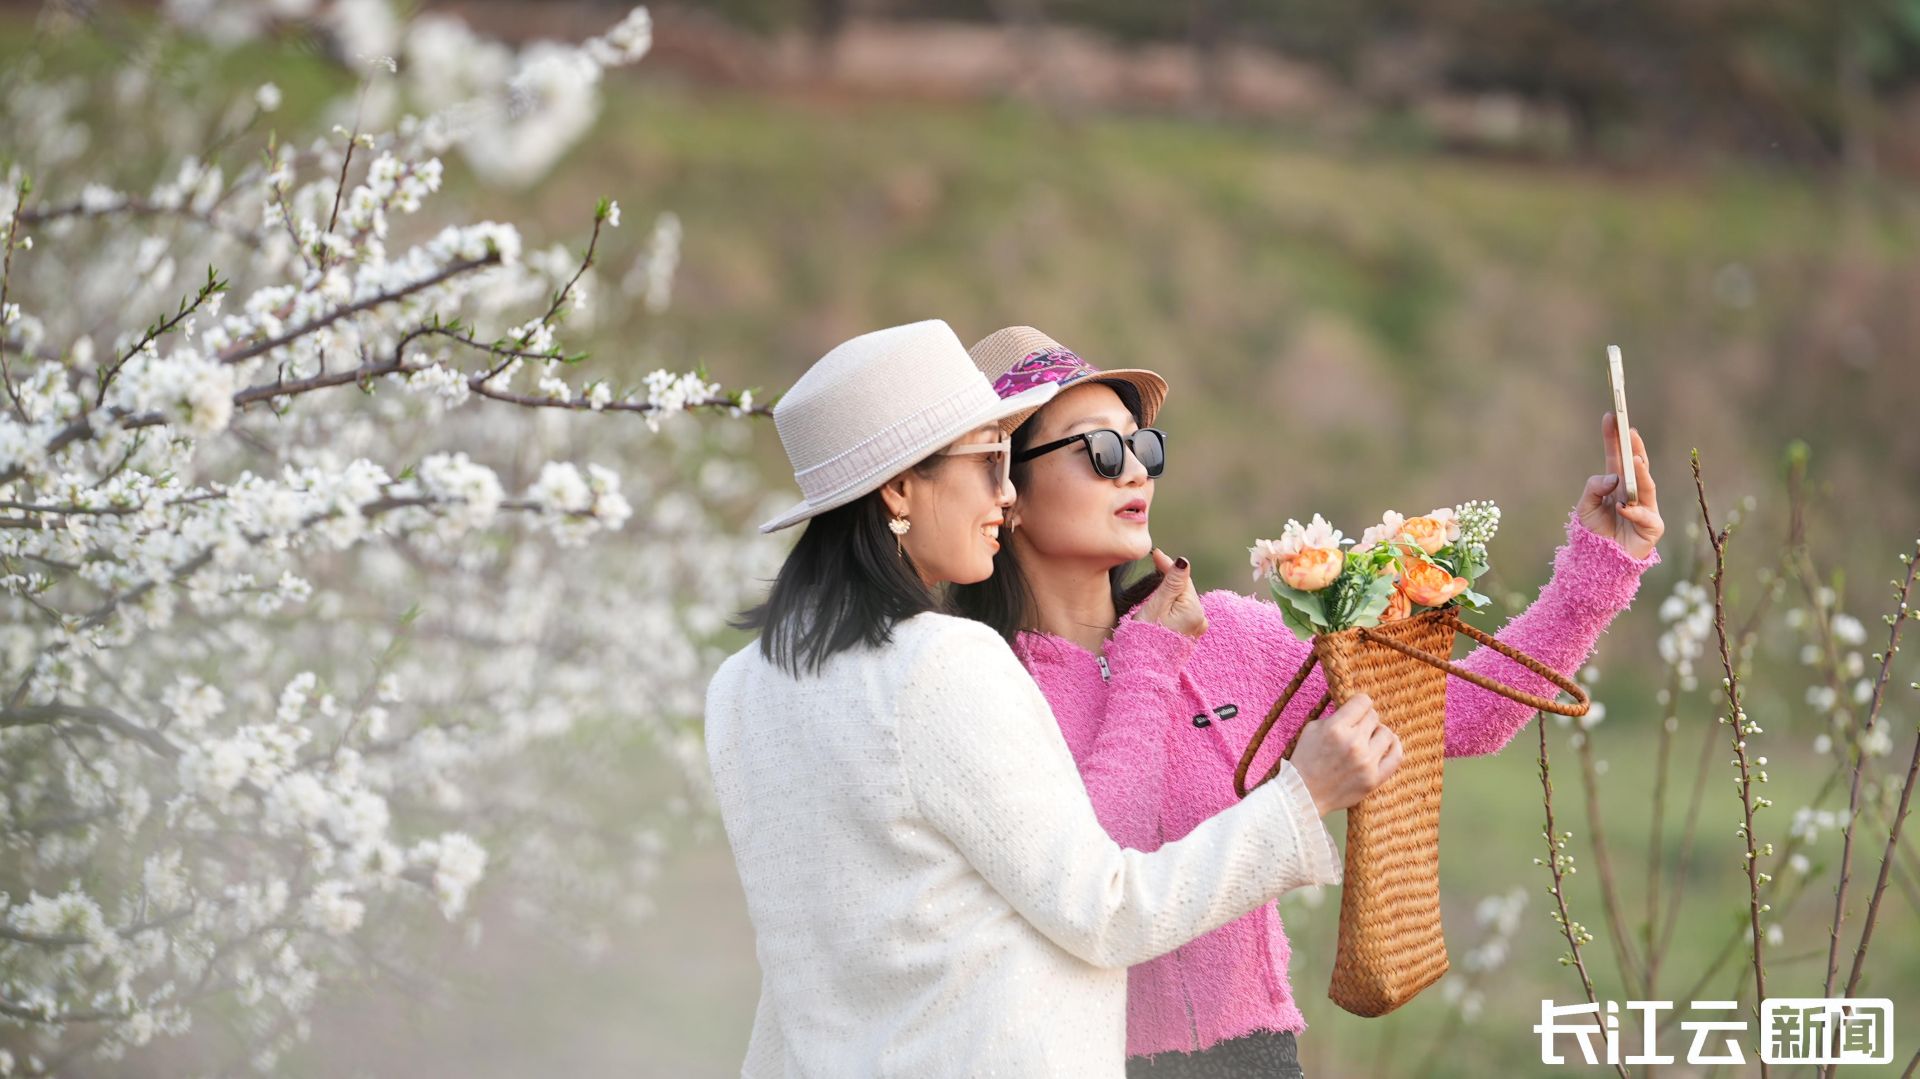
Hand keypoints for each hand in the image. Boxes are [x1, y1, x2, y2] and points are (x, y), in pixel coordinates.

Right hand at [1132, 548, 1207, 637]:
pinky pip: (1182, 612)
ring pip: (1182, 600)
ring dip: (1170, 592)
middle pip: (1184, 589)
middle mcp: (1201, 620)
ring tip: (1155, 583)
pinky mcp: (1189, 635)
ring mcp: (1196, 629)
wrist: (1143, 668)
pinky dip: (1171, 605)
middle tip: (1154, 564)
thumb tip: (1183, 561)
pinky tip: (1160, 605)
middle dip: (1169, 578)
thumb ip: (1171, 583)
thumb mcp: (1156, 606)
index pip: (1183, 579)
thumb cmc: (1145, 638)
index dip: (1168, 565)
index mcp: (1194, 611)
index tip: (1155, 554)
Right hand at [1290, 692, 1402, 816]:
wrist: (1304, 793)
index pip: (1363, 701)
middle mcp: (1353, 743)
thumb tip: (1356, 709)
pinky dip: (1393, 747)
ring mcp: (1366, 762)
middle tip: (1357, 729)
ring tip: (1368, 740)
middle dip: (1365, 720)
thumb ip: (1336, 716)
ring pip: (1387, 734)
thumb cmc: (1307, 760)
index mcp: (1336, 728)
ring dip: (1377, 734)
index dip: (1359, 703)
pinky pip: (1396, 756)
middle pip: (1374, 717)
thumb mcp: (1313, 729)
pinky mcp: (1374, 779)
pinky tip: (1386, 746)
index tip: (1355, 710)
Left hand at [1576, 410, 1663, 560]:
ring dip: (1641, 474)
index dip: (1614, 437)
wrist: (1600, 562)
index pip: (1616, 456)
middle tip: (1629, 430)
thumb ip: (1594, 488)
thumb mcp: (1585, 507)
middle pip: (1635, 466)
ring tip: (1636, 461)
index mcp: (1616, 483)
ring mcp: (1646, 507)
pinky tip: (1622, 508)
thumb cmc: (1594, 533)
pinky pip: (1644, 515)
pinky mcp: (1652, 526)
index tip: (1611, 416)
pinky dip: (1633, 511)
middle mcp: (1633, 491)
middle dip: (1634, 448)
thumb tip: (1613, 477)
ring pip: (1646, 486)